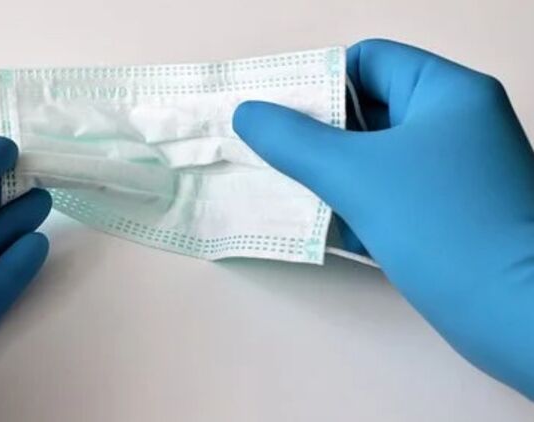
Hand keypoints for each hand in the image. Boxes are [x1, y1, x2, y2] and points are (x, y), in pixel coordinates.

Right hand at [233, 39, 533, 398]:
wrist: (519, 318)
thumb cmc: (441, 226)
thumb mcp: (356, 175)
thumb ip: (294, 141)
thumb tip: (247, 113)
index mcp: (447, 92)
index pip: (369, 61)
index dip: (318, 81)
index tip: (274, 113)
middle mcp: (455, 124)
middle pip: (368, 110)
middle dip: (314, 134)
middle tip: (266, 153)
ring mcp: (453, 173)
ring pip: (374, 158)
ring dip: (328, 174)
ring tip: (281, 190)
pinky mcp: (448, 216)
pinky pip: (388, 195)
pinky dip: (354, 205)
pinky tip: (318, 226)